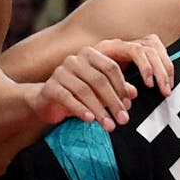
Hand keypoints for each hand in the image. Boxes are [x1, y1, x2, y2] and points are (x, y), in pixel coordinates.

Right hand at [33, 37, 173, 130]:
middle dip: (113, 102)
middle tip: (123, 120)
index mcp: (89, 54)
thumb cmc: (76, 93)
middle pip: (99, 80)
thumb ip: (116, 89)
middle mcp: (74, 60)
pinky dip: (80, 109)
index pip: (110, 68)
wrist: (46, 101)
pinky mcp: (50, 87)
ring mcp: (60, 72)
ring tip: (109, 125)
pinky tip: (90, 120)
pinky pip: (67, 98)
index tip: (128, 106)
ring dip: (99, 110)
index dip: (121, 87)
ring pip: (84, 90)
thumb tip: (133, 94)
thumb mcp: (99, 92)